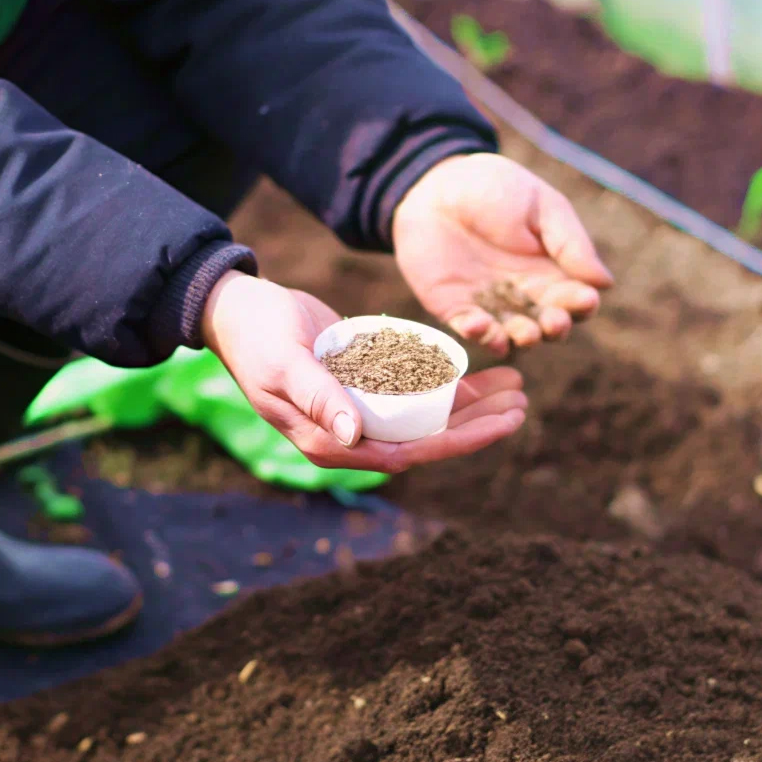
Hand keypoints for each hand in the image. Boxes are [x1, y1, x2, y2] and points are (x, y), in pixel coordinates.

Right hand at [202, 271, 526, 471]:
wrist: (238, 308)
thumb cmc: (255, 336)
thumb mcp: (283, 363)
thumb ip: (316, 397)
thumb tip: (351, 436)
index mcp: (329, 441)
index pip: (405, 453)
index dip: (455, 444)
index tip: (499, 425)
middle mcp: (349, 432)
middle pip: (425, 438)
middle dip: (476, 426)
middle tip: (523, 404)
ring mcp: (359, 408)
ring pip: (426, 415)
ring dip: (471, 405)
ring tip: (517, 386)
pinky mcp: (366, 381)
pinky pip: (415, 389)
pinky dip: (449, 383)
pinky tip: (484, 371)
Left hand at [392, 153, 612, 355]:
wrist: (439, 186)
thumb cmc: (497, 189)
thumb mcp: (541, 206)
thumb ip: (569, 243)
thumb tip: (605, 283)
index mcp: (552, 273)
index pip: (574, 300)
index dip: (581, 304)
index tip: (585, 300)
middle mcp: (524, 297)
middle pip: (547, 325)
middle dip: (554, 328)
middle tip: (554, 322)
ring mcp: (489, 306)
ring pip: (511, 336)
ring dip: (520, 339)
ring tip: (525, 333)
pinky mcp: (455, 308)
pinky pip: (468, 329)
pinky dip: (476, 333)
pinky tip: (480, 326)